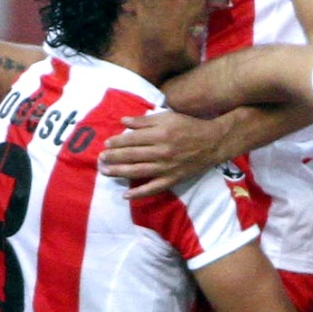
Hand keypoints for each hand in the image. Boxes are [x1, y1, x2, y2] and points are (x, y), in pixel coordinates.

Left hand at [98, 109, 231, 196]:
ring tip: (105, 172)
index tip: (106, 144)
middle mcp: (162, 151)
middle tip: (100, 159)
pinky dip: (139, 193)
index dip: (117, 142)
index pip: (132, 139)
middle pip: (132, 155)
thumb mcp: (168, 117)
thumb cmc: (189, 126)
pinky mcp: (172, 179)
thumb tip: (123, 121)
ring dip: (119, 173)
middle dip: (113, 157)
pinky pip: (154, 188)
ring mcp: (167, 167)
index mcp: (160, 134)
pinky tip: (126, 195)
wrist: (213, 142)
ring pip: (138, 171)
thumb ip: (145, 120)